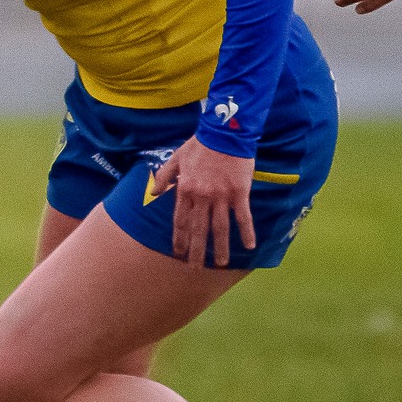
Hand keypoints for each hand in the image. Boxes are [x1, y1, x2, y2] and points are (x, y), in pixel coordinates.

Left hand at [149, 136, 255, 268]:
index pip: (180, 221)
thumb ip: (164, 177)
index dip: (179, 238)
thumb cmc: (199, 145)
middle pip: (198, 229)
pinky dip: (246, 232)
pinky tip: (249, 247)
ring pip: (220, 227)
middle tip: (194, 268)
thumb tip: (152, 193)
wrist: (224, 132)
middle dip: (196, 251)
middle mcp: (202, 197)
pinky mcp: (240, 193)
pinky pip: (243, 216)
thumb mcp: (175, 158)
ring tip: (220, 264)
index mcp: (185, 190)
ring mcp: (221, 196)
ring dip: (220, 248)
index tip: (177, 253)